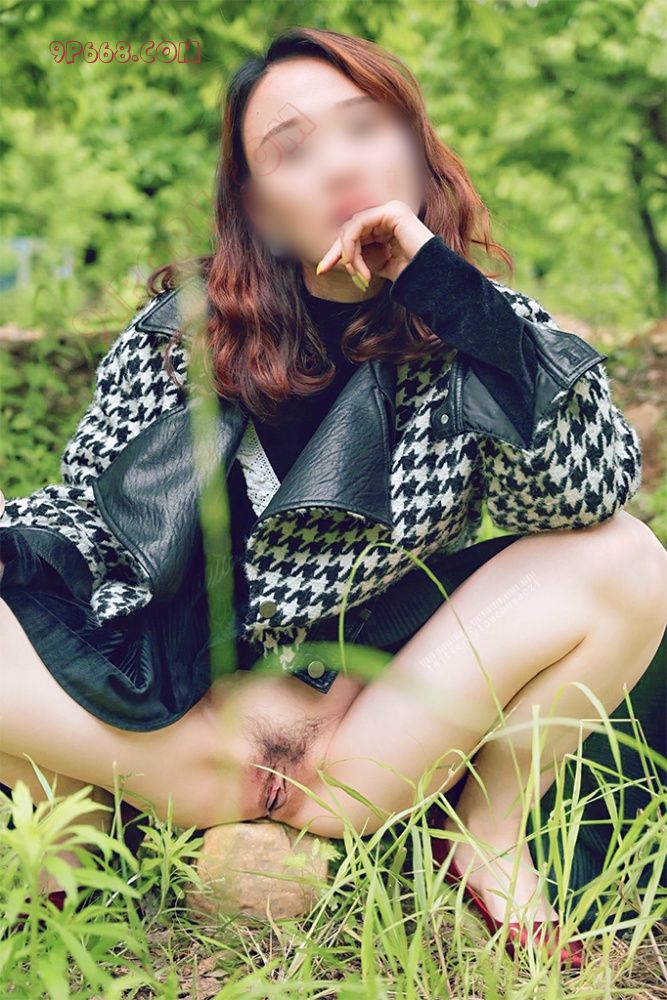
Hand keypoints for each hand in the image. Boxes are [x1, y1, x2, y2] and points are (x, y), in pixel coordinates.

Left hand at [316, 199, 434, 288]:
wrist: (430, 278)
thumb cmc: (410, 275)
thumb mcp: (379, 265)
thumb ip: (363, 256)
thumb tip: (342, 256)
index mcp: (387, 224)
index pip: (355, 234)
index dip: (338, 252)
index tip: (322, 270)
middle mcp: (388, 213)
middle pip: (350, 229)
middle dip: (336, 252)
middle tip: (323, 270)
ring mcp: (391, 210)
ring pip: (352, 228)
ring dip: (347, 254)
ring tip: (357, 274)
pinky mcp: (391, 212)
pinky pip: (358, 225)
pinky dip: (351, 246)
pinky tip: (355, 264)